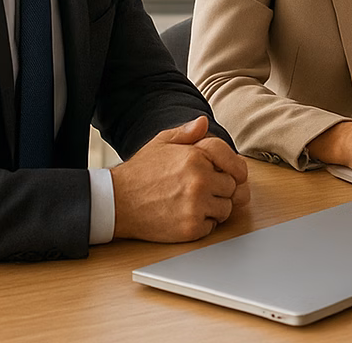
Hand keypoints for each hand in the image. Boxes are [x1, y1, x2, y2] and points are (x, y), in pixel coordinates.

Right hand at [112, 116, 245, 241]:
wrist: (115, 203)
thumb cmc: (139, 173)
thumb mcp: (160, 143)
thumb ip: (186, 132)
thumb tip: (203, 122)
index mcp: (196, 157)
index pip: (235, 163)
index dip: (236, 169)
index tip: (234, 175)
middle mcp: (200, 180)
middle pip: (231, 187)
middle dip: (220, 188)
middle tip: (201, 190)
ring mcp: (196, 205)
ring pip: (226, 209)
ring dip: (214, 207)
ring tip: (192, 203)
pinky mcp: (190, 228)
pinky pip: (212, 226)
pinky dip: (202, 224)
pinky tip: (184, 215)